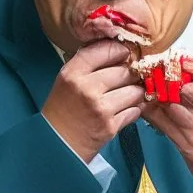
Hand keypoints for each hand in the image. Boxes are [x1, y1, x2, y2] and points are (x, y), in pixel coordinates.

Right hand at [42, 39, 144, 162]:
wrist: (58, 144)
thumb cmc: (63, 108)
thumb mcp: (67, 78)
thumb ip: (88, 63)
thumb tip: (117, 48)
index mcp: (73, 73)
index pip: (105, 50)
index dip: (119, 50)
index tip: (124, 54)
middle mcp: (87, 88)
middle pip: (124, 71)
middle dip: (130, 73)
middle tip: (128, 77)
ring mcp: (101, 108)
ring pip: (134, 91)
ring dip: (135, 92)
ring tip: (127, 95)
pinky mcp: (111, 126)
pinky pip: (135, 110)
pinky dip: (133, 110)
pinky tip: (123, 110)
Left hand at [140, 56, 192, 192]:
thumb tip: (186, 74)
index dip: (188, 62)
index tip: (175, 60)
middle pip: (187, 86)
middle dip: (168, 79)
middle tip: (155, 74)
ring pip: (172, 104)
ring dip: (158, 96)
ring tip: (149, 91)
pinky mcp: (189, 149)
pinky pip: (164, 125)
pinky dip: (152, 114)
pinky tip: (145, 108)